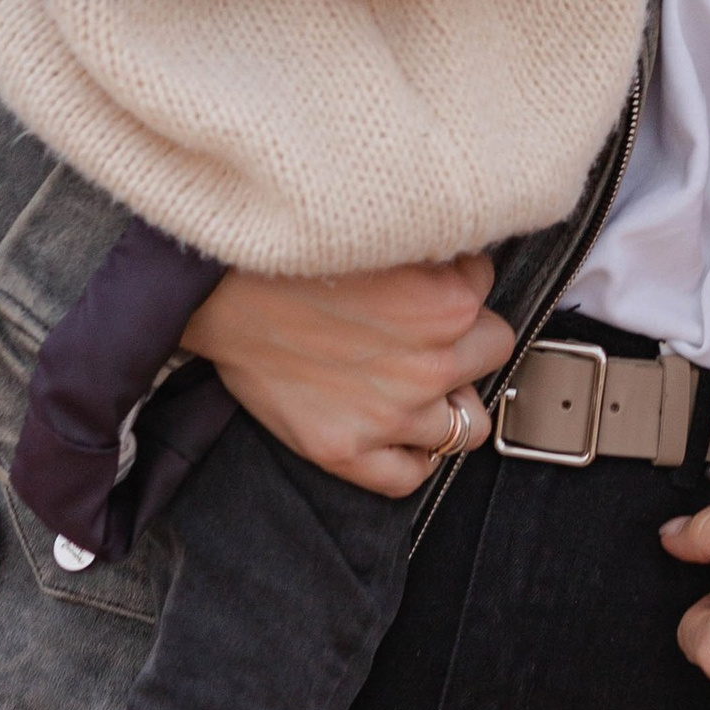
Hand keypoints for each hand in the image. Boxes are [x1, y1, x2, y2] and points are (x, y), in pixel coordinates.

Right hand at [181, 255, 512, 493]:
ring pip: (468, 425)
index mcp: (447, 303)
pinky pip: (410, 476)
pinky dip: (413, 457)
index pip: (489, 291)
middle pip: (492, 355)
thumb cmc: (290, 255)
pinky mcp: (346, 450)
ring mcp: (391, 415)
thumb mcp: (383, 233)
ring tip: (415, 379)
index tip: (429, 281)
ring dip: (448, 401)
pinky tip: (400, 432)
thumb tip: (465, 261)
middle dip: (466, 341)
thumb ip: (436, 252)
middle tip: (426, 329)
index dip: (459, 282)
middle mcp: (429, 365)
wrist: (217, 292)